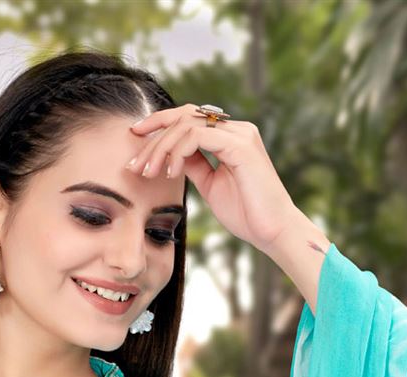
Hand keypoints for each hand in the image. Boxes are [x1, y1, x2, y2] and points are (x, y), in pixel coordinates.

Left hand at [127, 104, 297, 253]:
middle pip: (184, 116)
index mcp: (230, 136)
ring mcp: (239, 134)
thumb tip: (172, 156)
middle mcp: (236, 129)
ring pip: (187, 124)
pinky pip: (199, 136)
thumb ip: (194, 165)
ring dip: (161, 148)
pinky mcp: (241, 146)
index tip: (135, 140)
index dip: (159, 124)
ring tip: (148, 172)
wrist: (272, 232)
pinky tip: (170, 172)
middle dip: (153, 136)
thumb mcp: (210, 185)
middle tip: (134, 163)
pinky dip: (178, 152)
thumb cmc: (246, 213)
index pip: (189, 118)